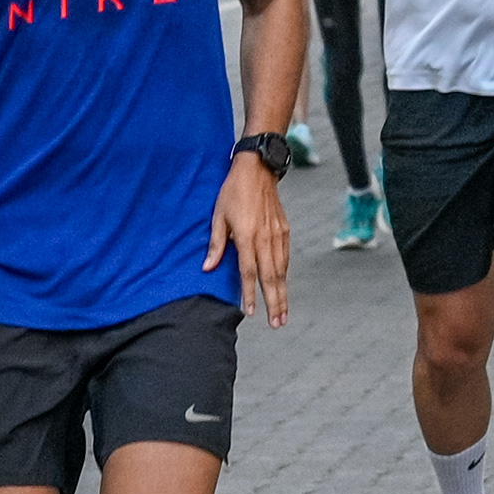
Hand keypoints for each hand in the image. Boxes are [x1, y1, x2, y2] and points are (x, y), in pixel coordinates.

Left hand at [205, 152, 291, 327]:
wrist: (257, 170)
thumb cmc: (233, 191)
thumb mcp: (218, 215)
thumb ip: (216, 244)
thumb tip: (208, 267)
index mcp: (247, 237)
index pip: (248, 272)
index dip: (249, 294)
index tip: (250, 312)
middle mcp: (265, 239)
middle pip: (270, 278)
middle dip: (274, 303)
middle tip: (277, 324)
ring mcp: (277, 235)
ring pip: (281, 271)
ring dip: (282, 294)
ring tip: (283, 313)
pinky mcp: (284, 230)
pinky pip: (285, 258)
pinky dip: (284, 275)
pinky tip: (283, 286)